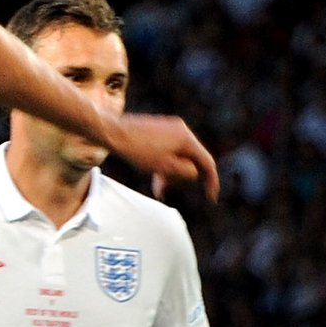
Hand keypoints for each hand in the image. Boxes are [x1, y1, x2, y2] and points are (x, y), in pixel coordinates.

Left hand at [105, 113, 219, 199]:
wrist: (114, 133)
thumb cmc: (138, 151)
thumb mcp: (166, 168)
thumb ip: (186, 172)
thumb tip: (194, 172)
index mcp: (187, 138)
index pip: (207, 162)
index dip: (211, 181)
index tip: (211, 197)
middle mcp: (182, 130)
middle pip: (192, 160)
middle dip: (181, 178)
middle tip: (164, 190)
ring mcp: (171, 129)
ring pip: (179, 157)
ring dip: (171, 174)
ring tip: (157, 188)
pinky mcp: (160, 130)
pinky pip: (169, 151)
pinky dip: (164, 165)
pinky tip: (154, 176)